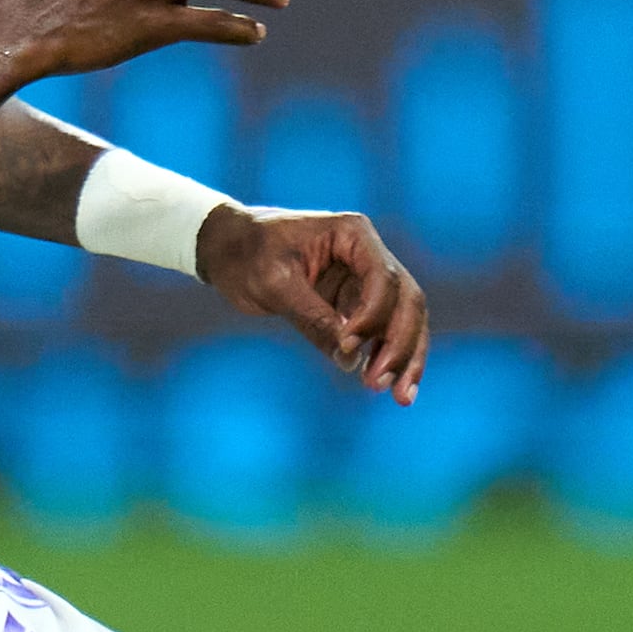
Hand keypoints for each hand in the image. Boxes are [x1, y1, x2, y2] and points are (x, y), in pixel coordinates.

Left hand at [196, 205, 432, 402]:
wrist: (226, 250)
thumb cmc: (246, 255)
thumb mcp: (274, 284)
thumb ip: (313, 318)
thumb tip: (349, 359)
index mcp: (353, 234)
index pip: (383, 278)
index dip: (374, 316)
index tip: (350, 346)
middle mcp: (367, 255)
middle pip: (407, 300)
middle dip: (402, 344)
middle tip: (384, 384)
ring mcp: (364, 280)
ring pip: (403, 319)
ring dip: (404, 357)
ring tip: (399, 397)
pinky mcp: (354, 304)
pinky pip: (383, 333)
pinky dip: (388, 358)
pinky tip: (389, 386)